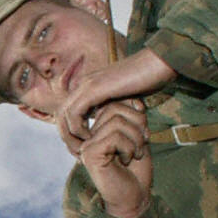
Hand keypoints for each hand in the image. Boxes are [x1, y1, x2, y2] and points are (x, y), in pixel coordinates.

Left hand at [56, 46, 176, 153]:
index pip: (67, 113)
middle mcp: (83, 84)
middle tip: (79, 154)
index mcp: (88, 87)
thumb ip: (113, 108)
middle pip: (60, 115)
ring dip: (70, 136)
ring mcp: (86, 85)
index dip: (71, 133)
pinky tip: (92, 138)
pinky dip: (79, 129)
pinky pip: (75, 113)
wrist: (157, 63)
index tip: (83, 150)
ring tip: (83, 150)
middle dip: (66, 137)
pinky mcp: (93, 89)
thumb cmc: (148, 80)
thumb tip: (110, 124)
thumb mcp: (125, 98)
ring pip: (62, 115)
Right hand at [72, 100, 154, 217]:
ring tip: (135, 153)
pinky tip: (126, 160)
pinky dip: (129, 147)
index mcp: (99, 128)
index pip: (115, 102)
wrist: (135, 197)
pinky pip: (114, 136)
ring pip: (116, 121)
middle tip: (142, 144)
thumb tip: (134, 99)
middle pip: (115, 108)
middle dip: (138, 124)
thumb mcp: (138, 137)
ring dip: (135, 138)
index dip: (136, 113)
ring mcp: (87, 144)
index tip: (144, 133)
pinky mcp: (90, 154)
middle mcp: (89, 134)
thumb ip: (133, 118)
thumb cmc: (137, 170)